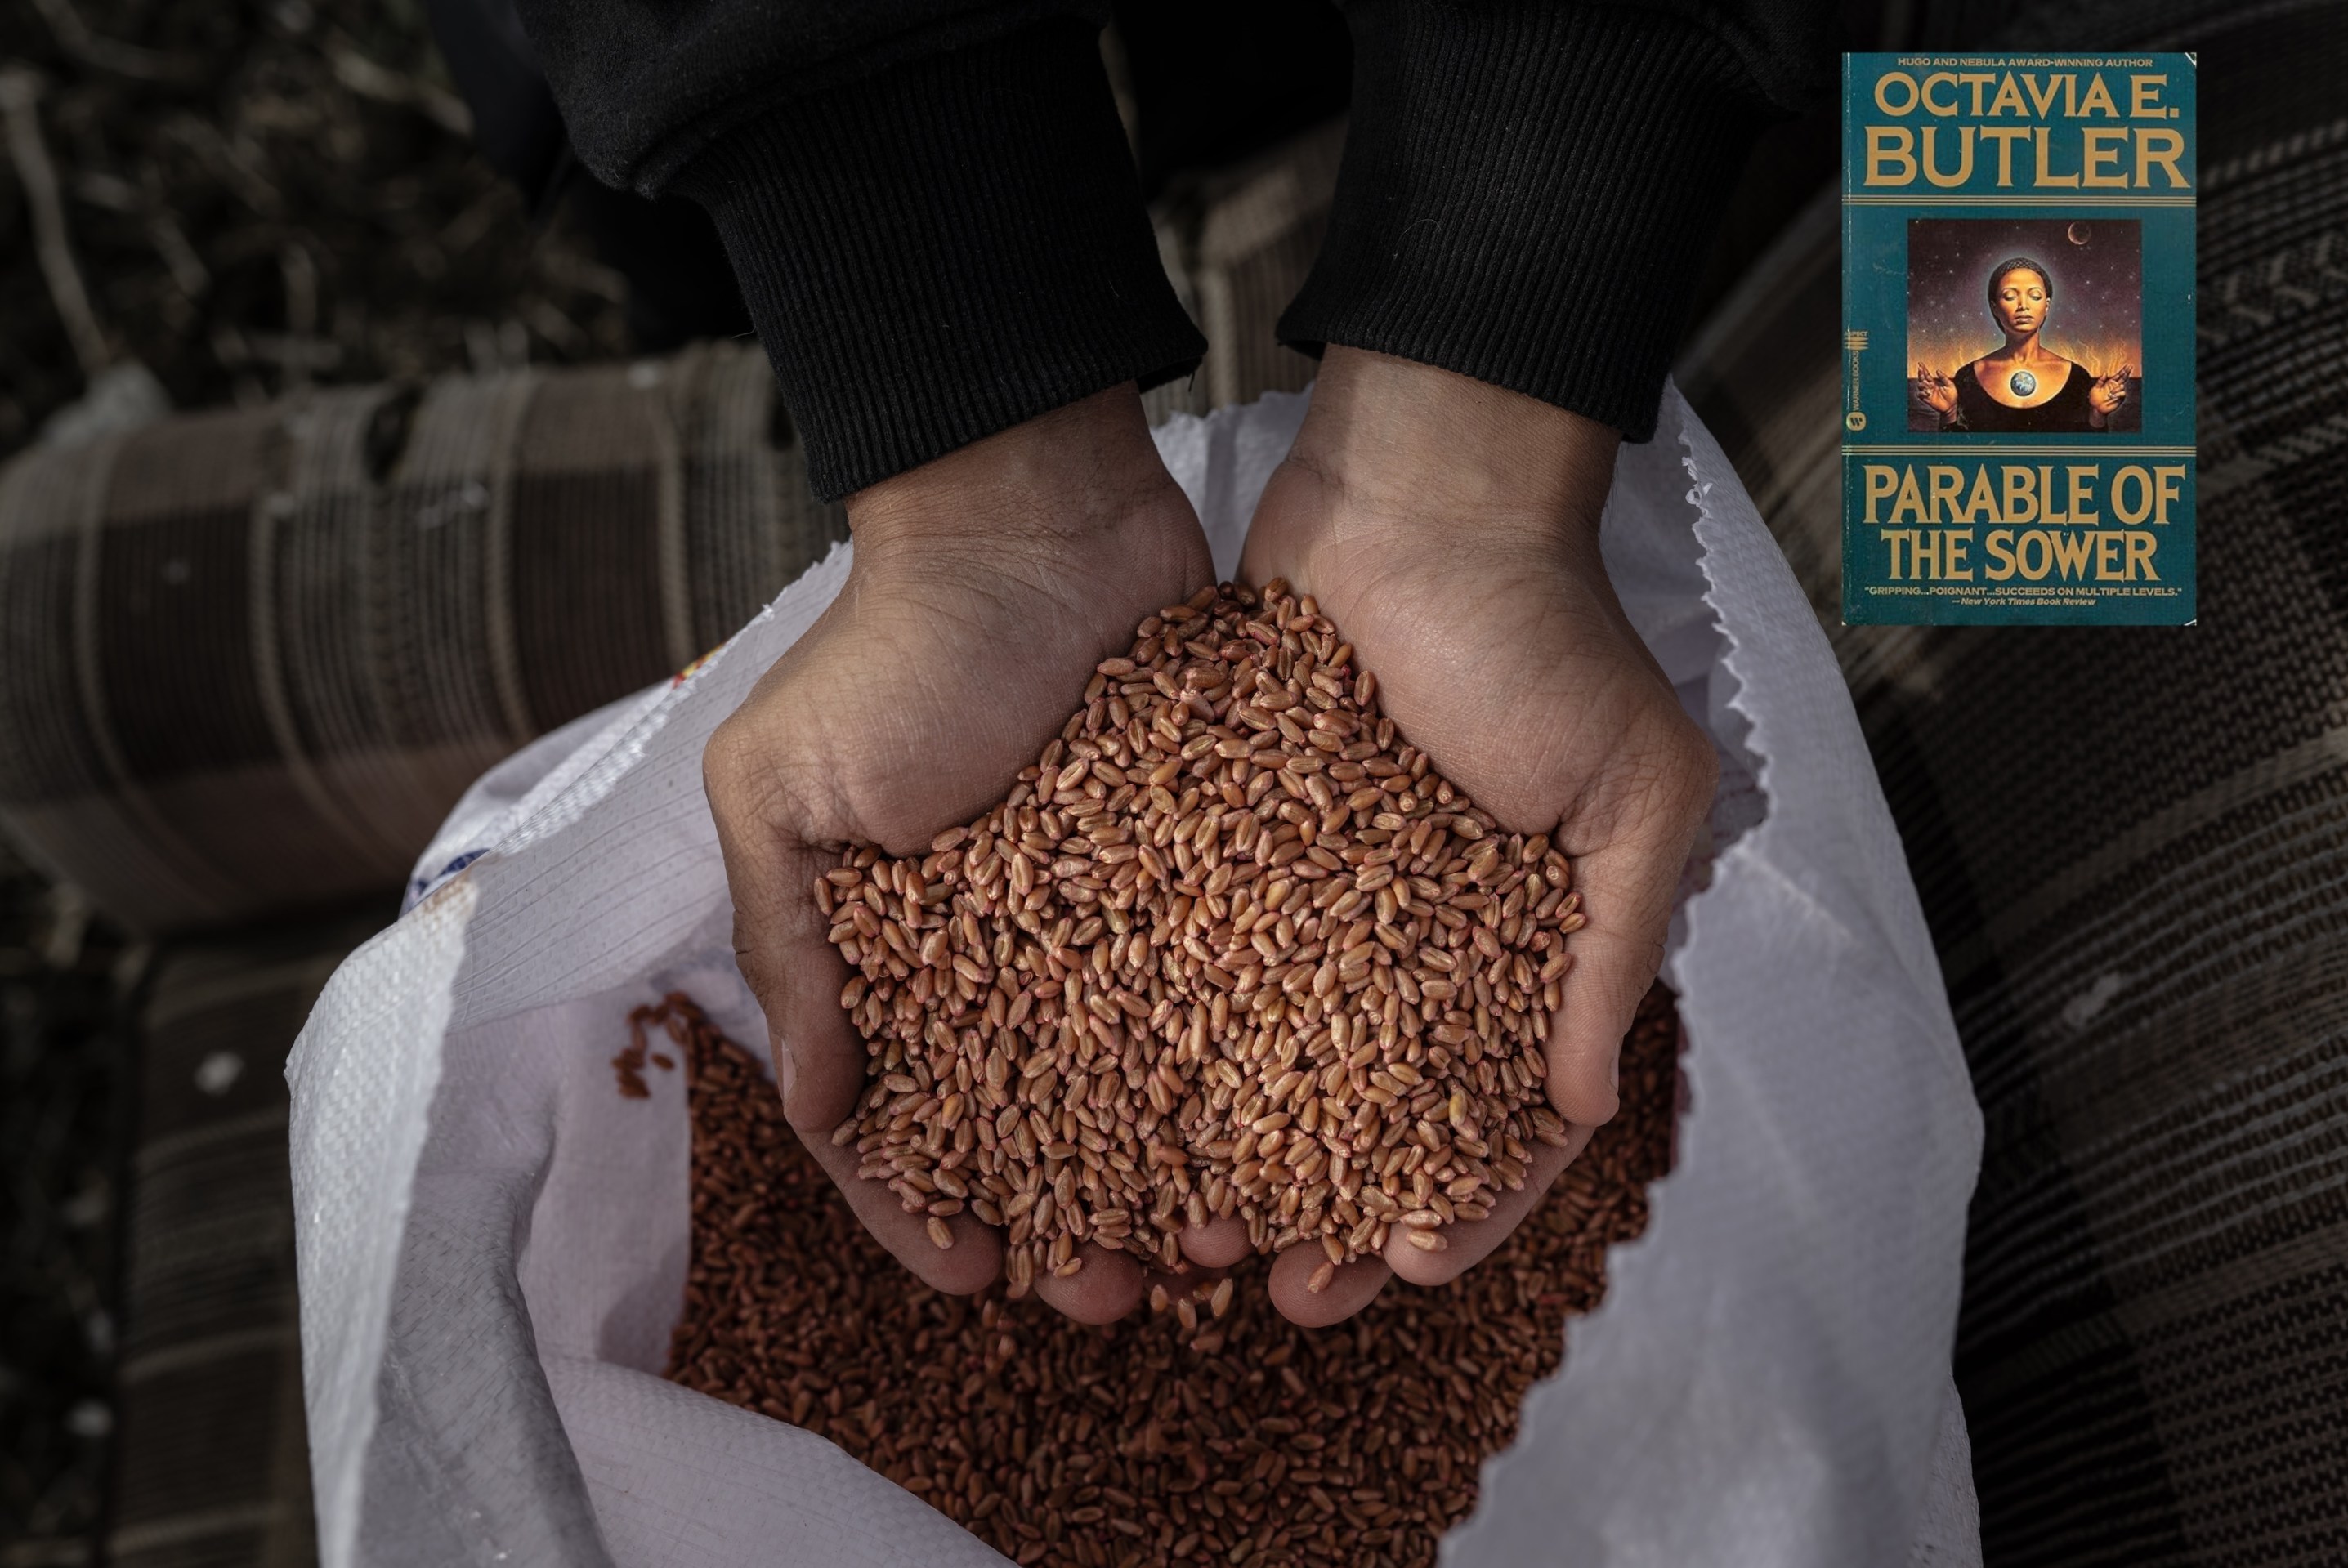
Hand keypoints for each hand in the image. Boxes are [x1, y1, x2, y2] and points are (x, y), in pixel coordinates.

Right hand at [703, 385, 1215, 1323]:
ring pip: (1141, 1088)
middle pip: (1037, 1130)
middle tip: (1122, 1300)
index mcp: (891, 953)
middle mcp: (1004, 956)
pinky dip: (1247, 1077)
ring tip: (1220, 1247)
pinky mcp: (1201, 872)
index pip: (901, 1118)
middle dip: (1073, 1225)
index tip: (984, 1276)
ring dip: (1169, 1178)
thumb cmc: (894, 650)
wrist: (1038, 516)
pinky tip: (1287, 1144)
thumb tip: (820, 1110)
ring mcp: (1108, 921)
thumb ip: (792, 947)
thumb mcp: (784, 791)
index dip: (932, 1209)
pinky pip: (1225, 996)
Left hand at [1231, 348, 1716, 1325]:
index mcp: (1526, 940)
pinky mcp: (1232, 847)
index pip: (1503, 1113)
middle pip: (1373, 1115)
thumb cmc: (1539, 634)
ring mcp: (1322, 899)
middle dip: (1330, 1212)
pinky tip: (1121, 1118)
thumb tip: (1581, 1106)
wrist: (1413, 494)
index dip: (1461, 1204)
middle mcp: (1420, 938)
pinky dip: (1172, 1048)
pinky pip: (1201, 967)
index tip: (1398, 1272)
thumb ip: (1614, 944)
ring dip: (1240, 1157)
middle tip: (1269, 1291)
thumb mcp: (1636, 790)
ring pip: (1276, 1064)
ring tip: (1183, 1234)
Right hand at [1915, 363, 1957, 419]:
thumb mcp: (1950, 384)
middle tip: (1921, 369)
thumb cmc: (1951, 395)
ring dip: (1921, 383)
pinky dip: (1921, 393)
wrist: (1951, 406)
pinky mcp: (1927, 399)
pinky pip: (1920, 395)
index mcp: (1934, 382)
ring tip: (1925, 383)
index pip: (1927, 374)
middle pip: (1922, 379)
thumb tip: (1937, 371)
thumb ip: (1944, 377)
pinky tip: (1927, 393)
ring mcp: (1928, 393)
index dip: (1923, 369)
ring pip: (1920, 386)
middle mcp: (1930, 387)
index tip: (1920, 363)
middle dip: (1920, 374)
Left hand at [2089, 365, 2130, 421]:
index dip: (2124, 370)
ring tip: (2109, 394)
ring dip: (2116, 389)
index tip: (2128, 365)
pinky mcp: (2120, 398)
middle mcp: (2115, 386)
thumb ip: (2100, 381)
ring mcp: (2118, 392)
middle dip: (2127, 371)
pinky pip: (2122, 393)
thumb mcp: (2095, 388)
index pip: (2118, 375)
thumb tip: (2105, 373)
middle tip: (2130, 366)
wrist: (2096, 408)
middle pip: (2124, 377)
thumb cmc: (2094, 399)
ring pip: (2122, 386)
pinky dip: (2117, 394)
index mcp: (2109, 383)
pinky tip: (2112, 396)